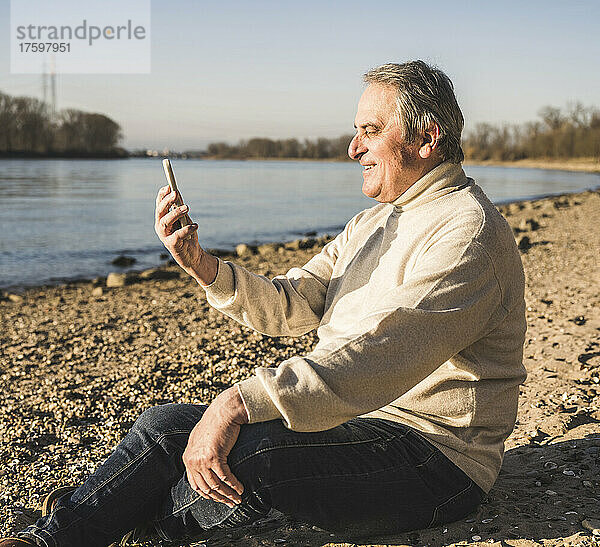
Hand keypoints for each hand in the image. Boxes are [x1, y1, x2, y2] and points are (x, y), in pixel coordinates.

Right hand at [154, 185, 217, 284]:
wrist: (193, 256)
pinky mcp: (171, 245)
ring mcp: (164, 237)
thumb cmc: (188, 235)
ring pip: (165, 222)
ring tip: (187, 207)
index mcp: (162, 219)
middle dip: (167, 201)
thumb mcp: (185, 219)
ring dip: (175, 213)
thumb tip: (177, 193)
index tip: (169, 186)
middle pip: (160, 212)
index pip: (159, 205)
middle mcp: (160, 227)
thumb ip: (180, 209)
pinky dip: (186, 230)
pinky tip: (195, 226)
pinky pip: (177, 236)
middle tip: (176, 193)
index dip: (162, 195)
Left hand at [183, 387, 248, 506]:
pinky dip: (234, 485)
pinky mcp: (215, 457)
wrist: (223, 412)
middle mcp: (193, 461)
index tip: (219, 499)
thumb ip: (199, 452)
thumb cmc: (215, 423)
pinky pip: (225, 477)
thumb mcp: (200, 439)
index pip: (196, 485)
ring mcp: (202, 460)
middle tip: (231, 503)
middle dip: (220, 498)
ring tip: (238, 498)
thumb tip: (204, 466)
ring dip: (229, 494)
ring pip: (216, 485)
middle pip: (206, 488)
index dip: (208, 495)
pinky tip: (240, 488)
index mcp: (188, 458)